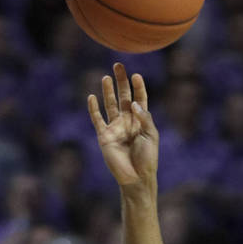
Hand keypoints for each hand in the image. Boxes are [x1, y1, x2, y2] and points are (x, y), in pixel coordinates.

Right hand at [88, 64, 158, 187]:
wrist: (136, 177)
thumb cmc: (147, 158)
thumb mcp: (151, 135)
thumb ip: (144, 117)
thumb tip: (134, 103)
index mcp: (141, 121)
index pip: (140, 99)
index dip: (138, 87)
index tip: (136, 75)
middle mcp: (127, 121)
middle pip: (124, 97)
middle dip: (121, 82)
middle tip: (118, 66)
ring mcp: (115, 128)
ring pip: (110, 105)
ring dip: (108, 91)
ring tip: (106, 77)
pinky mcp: (104, 136)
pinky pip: (97, 120)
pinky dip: (93, 109)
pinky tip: (92, 97)